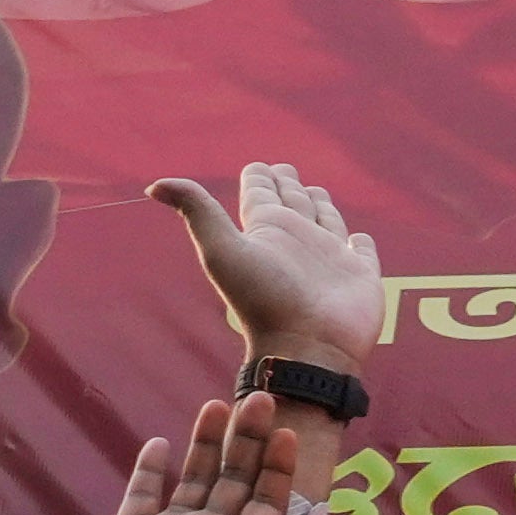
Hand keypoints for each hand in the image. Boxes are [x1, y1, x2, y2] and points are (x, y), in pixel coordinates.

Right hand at [72, 397, 320, 514]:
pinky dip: (151, 470)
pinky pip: (143, 494)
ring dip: (206, 443)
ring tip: (216, 406)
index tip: (285, 431)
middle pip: (235, 477)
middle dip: (247, 440)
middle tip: (258, 397)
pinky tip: (160, 444)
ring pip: (194, 477)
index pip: (267, 499)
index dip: (277, 466)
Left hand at [149, 162, 380, 372]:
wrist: (306, 348)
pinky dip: (360, 242)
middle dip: (289, 183)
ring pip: (326, 220)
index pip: (260, 194)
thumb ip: (196, 211)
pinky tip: (357, 237)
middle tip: (285, 168)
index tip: (259, 166)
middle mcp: (297, 240)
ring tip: (317, 191)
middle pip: (293, 202)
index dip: (259, 177)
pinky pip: (362, 251)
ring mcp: (330, 258)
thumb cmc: (263, 300)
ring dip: (321, 204)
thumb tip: (154, 186)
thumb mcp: (221, 250)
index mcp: (267, 230)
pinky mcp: (361, 275)